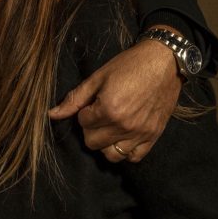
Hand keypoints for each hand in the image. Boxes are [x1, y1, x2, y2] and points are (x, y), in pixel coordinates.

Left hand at [48, 36, 183, 162]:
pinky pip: (134, 157)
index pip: (83, 124)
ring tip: (110, 128)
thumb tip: (52, 115)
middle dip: (91, 129)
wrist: (165, 61)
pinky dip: (126, 152)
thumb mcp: (98, 77)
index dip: (85, 113)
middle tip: (99, 115)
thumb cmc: (130, 65)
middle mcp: (124, 125)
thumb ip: (75, 98)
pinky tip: (124, 137)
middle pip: (93, 143)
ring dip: (106, 143)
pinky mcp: (154, 135)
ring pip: (111, 155)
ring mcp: (140, 133)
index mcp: (109, 109)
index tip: (94, 103)